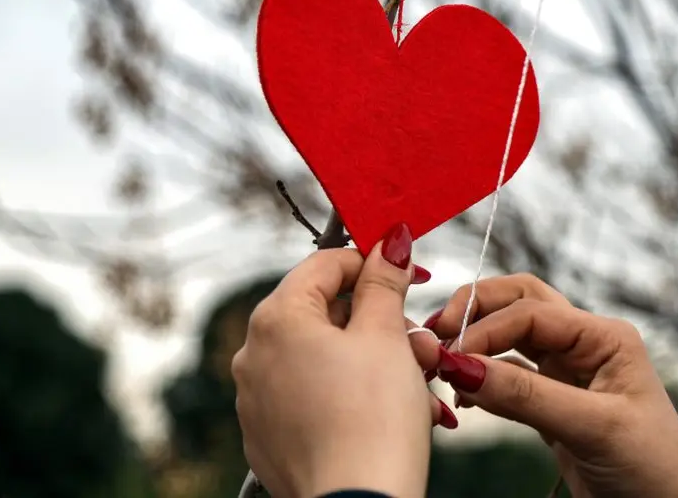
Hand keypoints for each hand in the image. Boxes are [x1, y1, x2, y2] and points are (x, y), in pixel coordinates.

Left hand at [232, 223, 446, 497]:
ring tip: (419, 385)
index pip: (326, 263)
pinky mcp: (268, 436)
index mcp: (277, 318)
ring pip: (325, 358)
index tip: (410, 270)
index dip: (374, 261)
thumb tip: (389, 241)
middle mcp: (253, 354)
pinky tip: (390, 413)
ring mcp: (257, 399)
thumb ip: (384, 282)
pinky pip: (314, 396)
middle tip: (424, 345)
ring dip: (375, 361)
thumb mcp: (386, 336)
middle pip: (327, 314)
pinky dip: (351, 394)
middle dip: (382, 324)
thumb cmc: (373, 419)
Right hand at [425, 274, 677, 497]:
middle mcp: (583, 343)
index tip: (450, 356)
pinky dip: (481, 379)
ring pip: (508, 335)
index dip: (486, 329)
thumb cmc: (651, 464)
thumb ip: (526, 395)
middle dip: (475, 312)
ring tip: (442, 365)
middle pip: (517, 302)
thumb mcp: (591, 426)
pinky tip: (463, 396)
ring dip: (475, 344)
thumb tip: (461, 367)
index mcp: (603, 335)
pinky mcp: (550, 398)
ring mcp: (565, 370)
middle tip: (437, 333)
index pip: (531, 311)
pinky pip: (506, 375)